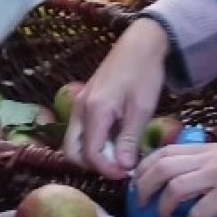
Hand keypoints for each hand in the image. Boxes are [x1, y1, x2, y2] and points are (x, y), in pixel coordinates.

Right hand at [62, 17, 169, 176]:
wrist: (141, 43)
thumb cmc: (144, 73)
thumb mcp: (141, 108)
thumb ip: (129, 139)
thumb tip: (123, 168)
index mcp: (95, 110)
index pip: (90, 154)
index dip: (107, 169)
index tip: (126, 173)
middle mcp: (80, 108)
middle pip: (72, 151)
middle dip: (93, 165)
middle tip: (118, 166)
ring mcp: (80, 102)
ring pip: (73, 140)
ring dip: (91, 154)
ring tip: (117, 154)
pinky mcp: (85, 99)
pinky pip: (80, 129)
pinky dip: (91, 141)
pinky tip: (114, 139)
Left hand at [133, 136, 216, 216]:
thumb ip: (214, 164)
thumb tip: (199, 182)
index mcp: (208, 149)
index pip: (165, 150)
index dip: (146, 166)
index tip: (139, 184)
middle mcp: (208, 158)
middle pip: (161, 166)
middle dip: (144, 187)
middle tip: (142, 207)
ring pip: (174, 187)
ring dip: (163, 209)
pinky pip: (199, 214)